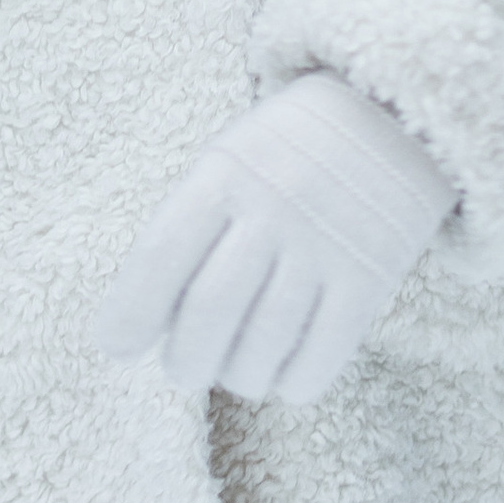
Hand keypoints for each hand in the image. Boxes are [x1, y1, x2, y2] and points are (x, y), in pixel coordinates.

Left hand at [94, 72, 455, 406]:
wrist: (387, 119)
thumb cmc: (282, 155)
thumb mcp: (227, 163)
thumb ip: (187, 231)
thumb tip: (135, 326)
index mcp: (227, 172)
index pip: (163, 253)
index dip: (131, 311)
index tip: (116, 346)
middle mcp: (275, 207)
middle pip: (210, 311)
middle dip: (185, 360)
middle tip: (184, 368)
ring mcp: (325, 245)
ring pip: (262, 346)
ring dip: (237, 376)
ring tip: (234, 368)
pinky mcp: (369, 278)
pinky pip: (319, 359)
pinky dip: (290, 383)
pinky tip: (281, 372)